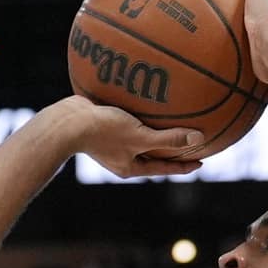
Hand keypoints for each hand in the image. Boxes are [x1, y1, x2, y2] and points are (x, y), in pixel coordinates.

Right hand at [57, 96, 200, 177]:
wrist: (66, 123)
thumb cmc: (103, 132)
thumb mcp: (140, 136)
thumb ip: (169, 139)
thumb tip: (198, 138)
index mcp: (131, 167)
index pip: (164, 168)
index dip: (183, 165)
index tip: (201, 162)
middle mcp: (121, 157)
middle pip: (152, 154)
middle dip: (170, 149)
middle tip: (189, 141)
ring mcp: (111, 142)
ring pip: (138, 136)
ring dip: (154, 129)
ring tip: (169, 118)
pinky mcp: (102, 125)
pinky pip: (126, 119)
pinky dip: (137, 113)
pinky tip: (143, 98)